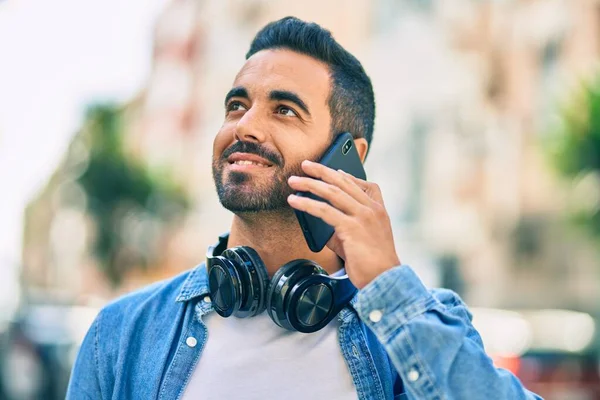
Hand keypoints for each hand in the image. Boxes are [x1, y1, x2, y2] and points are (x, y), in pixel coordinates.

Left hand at [287, 160, 400, 288]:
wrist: (384, 280)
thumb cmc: (372, 264)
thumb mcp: (360, 239)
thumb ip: (341, 227)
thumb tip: (317, 220)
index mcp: (379, 210)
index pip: (366, 185)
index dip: (348, 176)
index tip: (334, 170)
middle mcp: (372, 209)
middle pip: (344, 183)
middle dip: (322, 171)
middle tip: (305, 164)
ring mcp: (363, 217)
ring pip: (332, 193)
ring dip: (310, 184)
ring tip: (293, 181)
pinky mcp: (351, 227)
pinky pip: (324, 210)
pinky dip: (306, 203)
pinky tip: (295, 201)